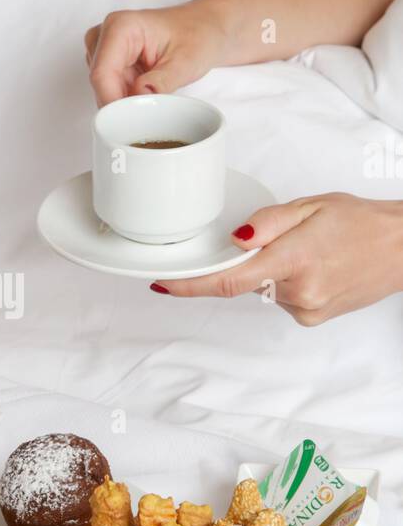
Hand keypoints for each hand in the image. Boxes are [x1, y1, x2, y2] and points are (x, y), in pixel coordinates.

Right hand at [84, 2, 227, 105]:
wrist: (205, 29)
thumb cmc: (198, 36)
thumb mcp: (186, 62)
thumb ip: (161, 82)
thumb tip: (139, 97)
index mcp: (120, 26)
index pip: (102, 74)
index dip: (113, 102)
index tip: (131, 121)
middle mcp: (105, 34)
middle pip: (100, 83)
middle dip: (121, 103)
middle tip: (151, 110)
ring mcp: (104, 48)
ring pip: (103, 89)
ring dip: (125, 100)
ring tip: (155, 91)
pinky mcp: (109, 61)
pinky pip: (109, 89)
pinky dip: (127, 97)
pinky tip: (147, 90)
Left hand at [149, 194, 402, 325]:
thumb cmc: (362, 223)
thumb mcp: (312, 207)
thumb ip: (268, 223)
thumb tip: (234, 240)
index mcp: (294, 259)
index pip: (228, 279)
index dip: (189, 285)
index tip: (162, 283)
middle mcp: (299, 292)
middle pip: (244, 281)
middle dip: (247, 260)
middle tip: (280, 238)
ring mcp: (306, 310)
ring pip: (263, 288)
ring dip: (270, 270)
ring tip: (308, 249)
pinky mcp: (312, 318)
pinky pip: (281, 298)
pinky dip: (286, 282)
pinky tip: (313, 267)